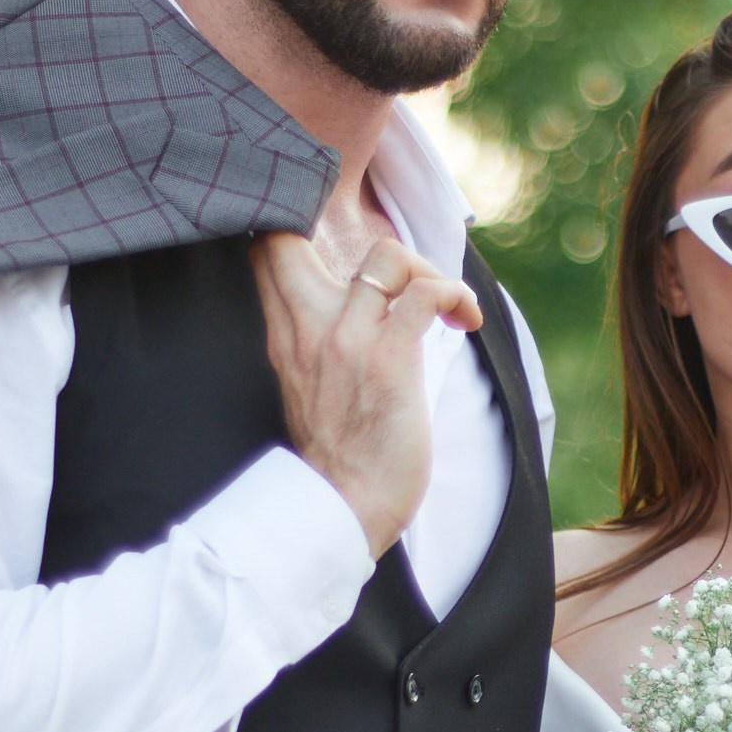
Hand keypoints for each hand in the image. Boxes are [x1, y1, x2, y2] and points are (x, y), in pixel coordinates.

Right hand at [251, 227, 482, 557]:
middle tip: (397, 272)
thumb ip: (317, 340)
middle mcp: (307, 328)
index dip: (298, 222)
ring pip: (386, 255)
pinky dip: (454, 295)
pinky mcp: (389, 359)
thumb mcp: (309, 385)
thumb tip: (362, 307)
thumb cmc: (339, 457)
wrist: (342, 510)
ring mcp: (347, 340)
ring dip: (426, 270)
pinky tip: (464, 322)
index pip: (267, 249)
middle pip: (293, 236)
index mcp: (286, 335)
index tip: (349, 247)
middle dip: (347, 229)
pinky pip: (426, 293)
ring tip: (442, 305)